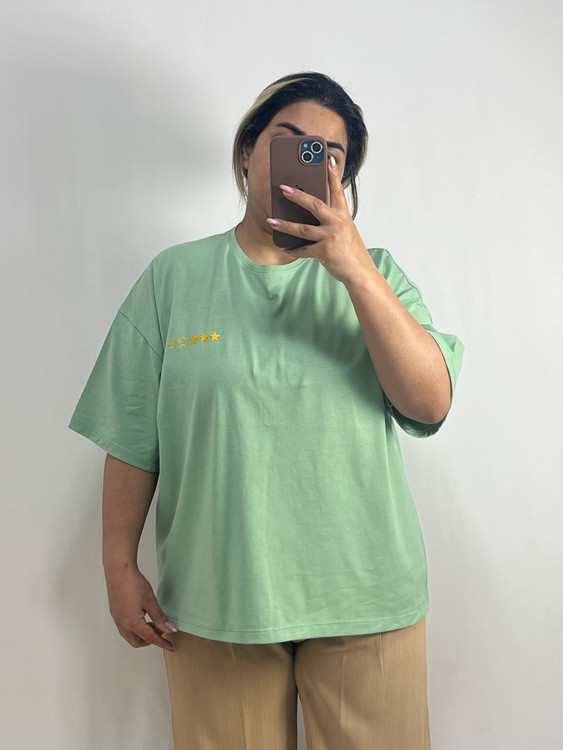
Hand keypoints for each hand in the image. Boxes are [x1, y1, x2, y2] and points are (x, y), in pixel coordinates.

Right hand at [105, 565, 176, 650]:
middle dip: (151, 640)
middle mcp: (122, 624)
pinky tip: (142, 618)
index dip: (162, 643)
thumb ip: (160, 617)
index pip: (150, 638)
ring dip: (142, 635)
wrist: (118, 571)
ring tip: (153, 623)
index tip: (171, 646)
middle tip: (162, 630)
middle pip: (137, 642)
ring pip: (130, 636)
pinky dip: (135, 629)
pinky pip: (125, 629)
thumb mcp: (150, 601)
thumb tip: (170, 629)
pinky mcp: (115, 613)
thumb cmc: (133, 584)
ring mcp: (117, 619)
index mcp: (132, 623)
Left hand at [266, 154, 374, 284]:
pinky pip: (304, 250)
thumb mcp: (346, 230)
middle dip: (297, 196)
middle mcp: (338, 222)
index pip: (337, 190)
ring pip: (303, 228)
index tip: (327, 159)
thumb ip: (332, 220)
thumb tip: (310, 213)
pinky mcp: (325, 251)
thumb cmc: (351, 251)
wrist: (360, 272)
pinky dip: (293, 250)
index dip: (332, 174)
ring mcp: (331, 236)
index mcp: (343, 215)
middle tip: (283, 188)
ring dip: (285, 224)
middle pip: (314, 204)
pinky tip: (285, 248)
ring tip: (272, 220)